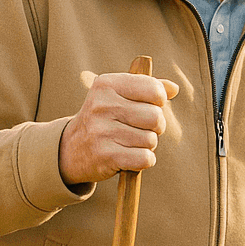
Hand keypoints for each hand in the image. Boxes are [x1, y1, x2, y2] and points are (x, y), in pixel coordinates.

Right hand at [58, 71, 178, 184]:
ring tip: (129, 142)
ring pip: (151, 139)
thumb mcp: (119, 95)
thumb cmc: (105, 118)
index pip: (154, 89)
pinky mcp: (106, 156)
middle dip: (155, 126)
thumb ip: (148, 88)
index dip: (159, 100)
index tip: (150, 105)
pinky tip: (129, 156)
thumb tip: (174, 88)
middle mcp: (102, 105)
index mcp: (107, 85)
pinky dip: (143, 160)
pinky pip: (145, 158)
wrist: (70, 149)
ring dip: (147, 144)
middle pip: (156, 116)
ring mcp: (102, 131)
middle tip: (140, 128)